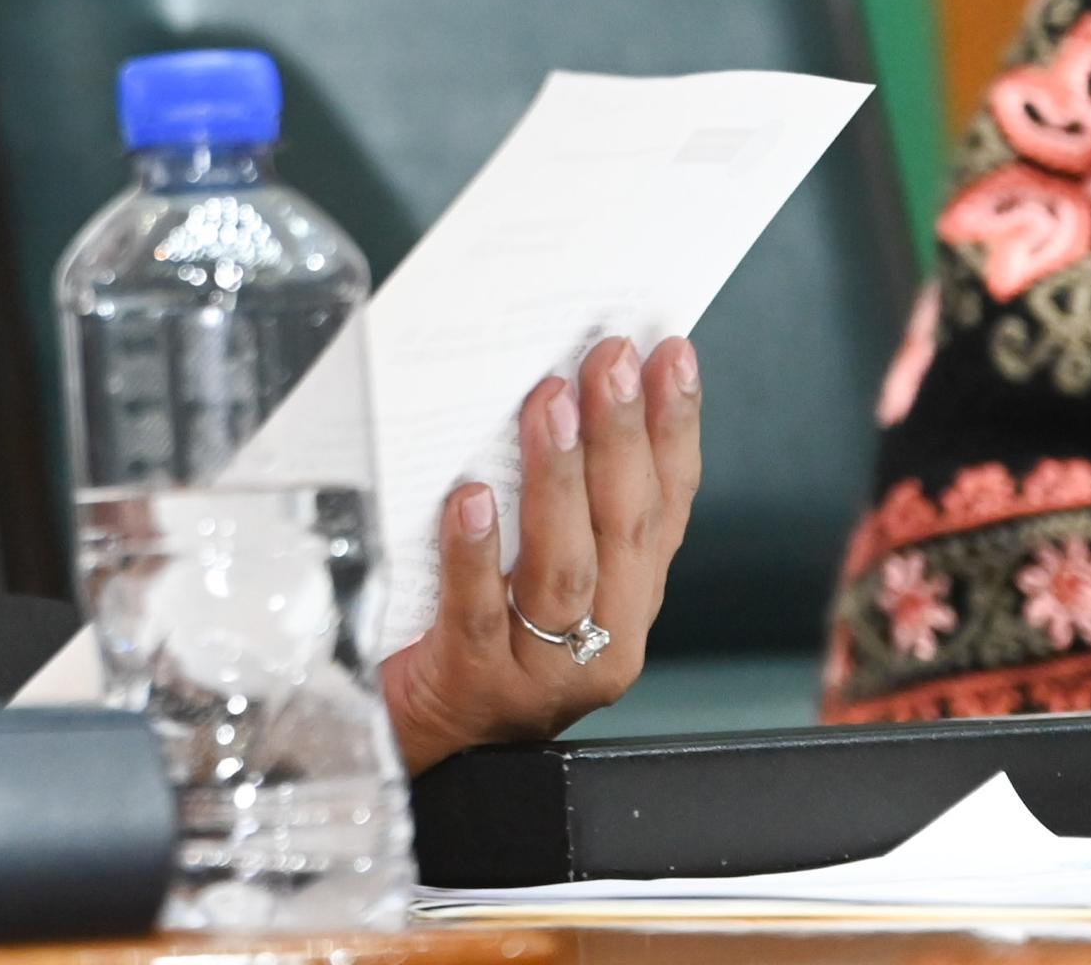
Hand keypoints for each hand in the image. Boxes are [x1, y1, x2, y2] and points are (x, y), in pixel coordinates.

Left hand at [378, 334, 700, 774]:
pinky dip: (476, 553)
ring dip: (560, 478)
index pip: (666, 507)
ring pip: (563, 567)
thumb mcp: (529, 567)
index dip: (675, 429)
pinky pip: (478, 611)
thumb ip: (551, 504)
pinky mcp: (473, 683)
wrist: (416, 738)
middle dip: (623, 435)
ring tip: (550, 403)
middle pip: (623, 528)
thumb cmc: (468, 631)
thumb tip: (549, 387)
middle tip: (608, 357)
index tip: (671, 354)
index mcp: (626, 604)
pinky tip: (471, 498)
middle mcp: (601, 642)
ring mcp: (541, 670)